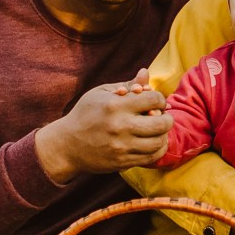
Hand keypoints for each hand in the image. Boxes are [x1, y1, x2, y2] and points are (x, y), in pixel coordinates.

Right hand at [35, 69, 170, 181]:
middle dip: (168, 118)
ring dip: (164, 135)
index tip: (156, 101)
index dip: (160, 99)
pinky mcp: (122, 162)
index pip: (153, 99)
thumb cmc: (85, 114)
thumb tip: (145, 72)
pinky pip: (151, 157)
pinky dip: (157, 149)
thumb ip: (126, 85)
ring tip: (159, 130)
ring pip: (159, 142)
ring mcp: (122, 147)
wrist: (67, 145)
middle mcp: (120, 126)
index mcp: (115, 105)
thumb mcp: (101, 94)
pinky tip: (153, 142)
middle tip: (164, 116)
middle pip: (162, 123)